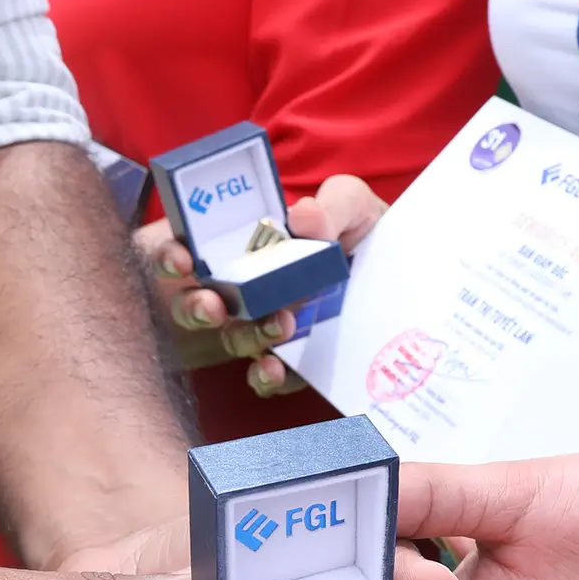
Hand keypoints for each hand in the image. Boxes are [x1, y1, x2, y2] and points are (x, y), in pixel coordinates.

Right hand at [140, 175, 387, 395]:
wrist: (407, 268)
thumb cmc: (365, 229)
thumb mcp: (354, 203)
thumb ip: (333, 203)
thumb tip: (301, 217)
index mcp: (243, 245)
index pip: (189, 250)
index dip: (172, 257)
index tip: (179, 259)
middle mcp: (244, 287)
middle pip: (198, 302)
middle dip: (196, 306)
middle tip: (213, 306)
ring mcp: (264, 324)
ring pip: (230, 339)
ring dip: (240, 336)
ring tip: (273, 327)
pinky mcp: (291, 360)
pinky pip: (266, 375)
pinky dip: (265, 376)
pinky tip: (275, 369)